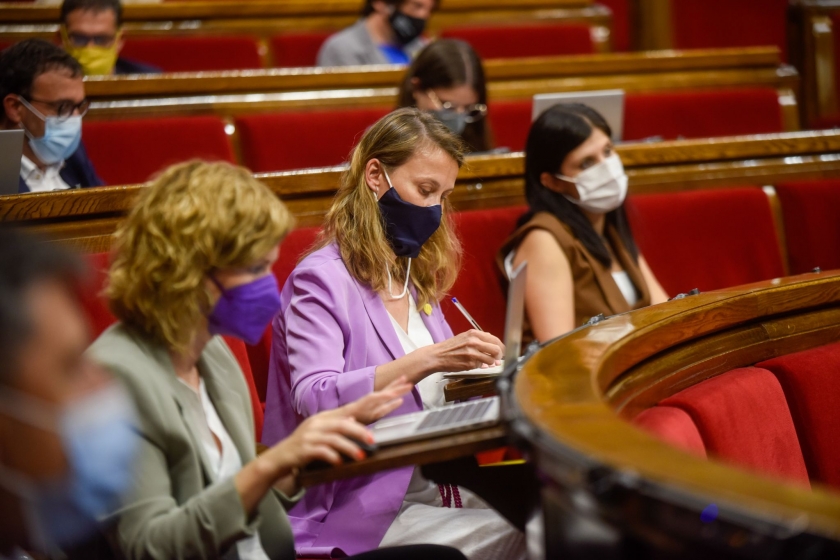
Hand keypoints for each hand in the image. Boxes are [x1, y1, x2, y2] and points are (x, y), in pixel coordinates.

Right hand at [266, 377, 410, 470]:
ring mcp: (312, 435)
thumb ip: (342, 428)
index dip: (377, 401)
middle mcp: (320, 422)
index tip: (396, 398)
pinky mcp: (305, 449)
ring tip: (361, 456)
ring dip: (349, 447)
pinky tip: (339, 462)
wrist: (281, 457)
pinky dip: (331, 456)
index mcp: (329, 416)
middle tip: (373, 440)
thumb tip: (360, 424)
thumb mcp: (326, 433)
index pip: (356, 406)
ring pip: (334, 437)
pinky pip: (321, 451)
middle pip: (345, 421)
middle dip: (361, 429)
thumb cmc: (307, 446)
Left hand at [340, 376, 411, 424]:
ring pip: (385, 398)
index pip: (373, 399)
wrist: (328, 425)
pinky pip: (384, 408)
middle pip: (383, 395)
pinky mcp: (369, 415)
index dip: (384, 396)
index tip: (393, 393)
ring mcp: (368, 410)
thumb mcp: (340, 423)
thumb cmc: (333, 424)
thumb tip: (352, 419)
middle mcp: (365, 407)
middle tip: (407, 383)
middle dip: (395, 388)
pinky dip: (392, 404)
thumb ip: (347, 422)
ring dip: (396, 391)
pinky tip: (400, 401)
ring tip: (408, 384)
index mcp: (358, 408)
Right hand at [426, 329, 503, 372]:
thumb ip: (479, 338)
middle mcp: (474, 342)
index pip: (495, 339)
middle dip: (499, 355)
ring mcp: (472, 353)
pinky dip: (481, 366)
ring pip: (491, 360)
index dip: (500, 347)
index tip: (501, 351)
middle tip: (497, 358)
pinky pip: (482, 366)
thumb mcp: (464, 337)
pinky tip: (475, 364)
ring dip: (490, 363)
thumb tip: (493, 342)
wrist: (437, 355)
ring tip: (485, 362)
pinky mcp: (470, 364)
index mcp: (474, 334)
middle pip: (497, 349)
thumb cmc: (450, 347)